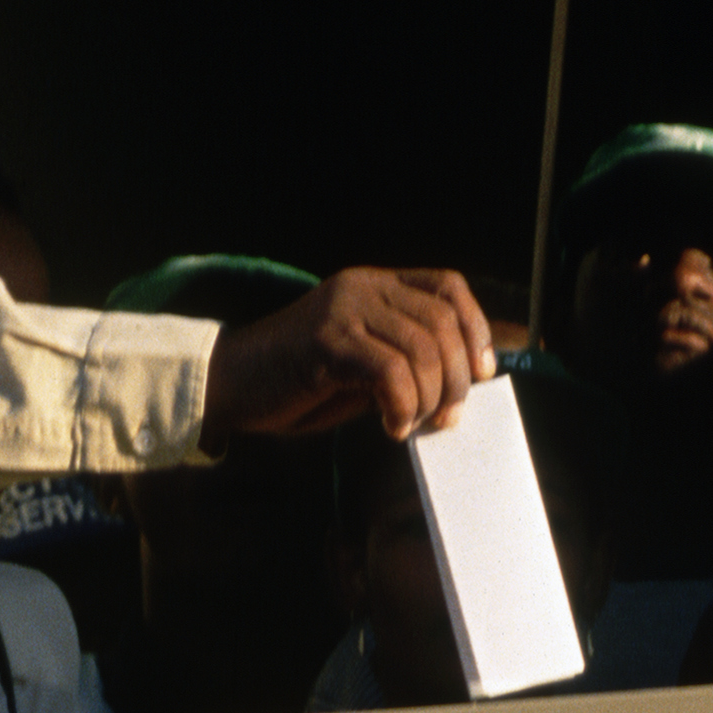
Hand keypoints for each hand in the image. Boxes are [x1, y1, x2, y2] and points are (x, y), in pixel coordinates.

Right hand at [201, 268, 495, 449]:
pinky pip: (389, 371)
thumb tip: (460, 386)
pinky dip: (402, 406)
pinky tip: (391, 428)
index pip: (448, 287)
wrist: (231, 385)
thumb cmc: (297, 383)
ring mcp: (342, 310)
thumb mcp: (360, 363)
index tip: (482, 372)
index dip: (476, 328)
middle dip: (457, 378)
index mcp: (375, 285)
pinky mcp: (326, 342)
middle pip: (441, 323)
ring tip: (414, 424)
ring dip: (430, 398)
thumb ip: (402, 361)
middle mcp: (362, 287)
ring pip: (421, 349)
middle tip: (447, 417)